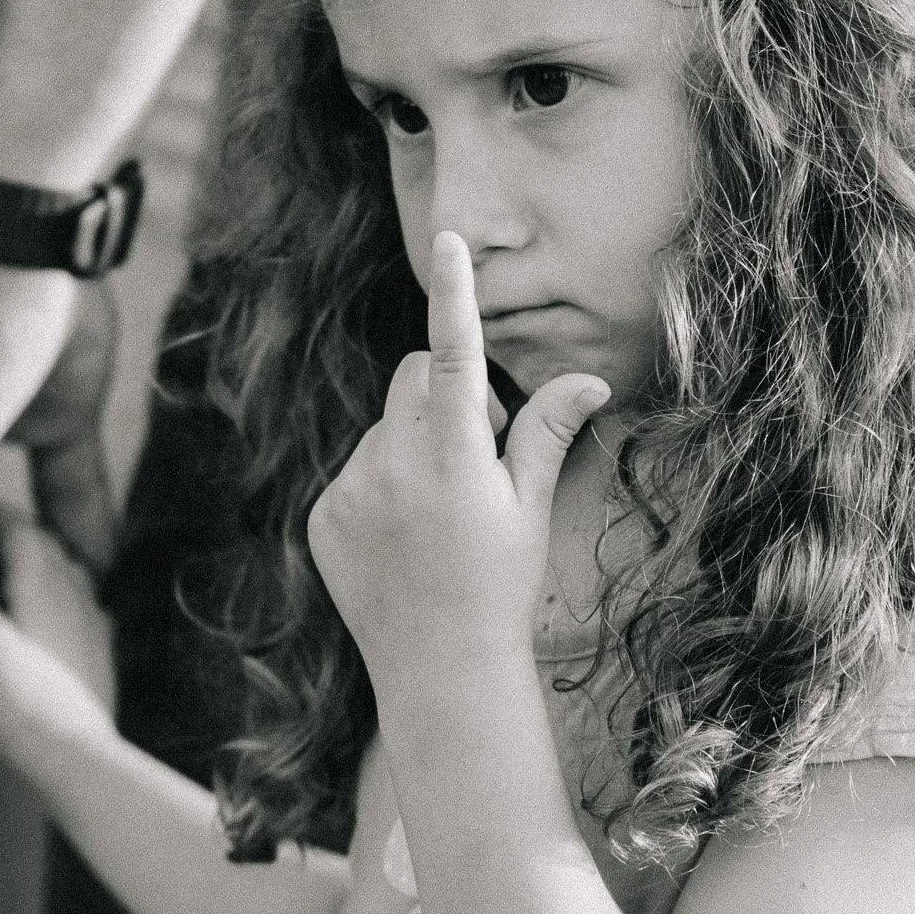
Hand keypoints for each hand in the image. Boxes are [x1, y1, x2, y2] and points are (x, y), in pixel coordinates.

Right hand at [0, 508, 114, 773]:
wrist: (83, 758)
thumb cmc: (28, 702)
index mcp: (47, 574)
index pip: (11, 520)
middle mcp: (75, 586)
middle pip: (33, 543)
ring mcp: (89, 617)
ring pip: (51, 574)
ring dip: (15, 570)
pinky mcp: (94, 648)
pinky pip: (62, 607)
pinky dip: (33, 602)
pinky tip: (16, 623)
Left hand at [307, 231, 608, 699]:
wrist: (439, 671)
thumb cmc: (499, 588)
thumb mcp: (530, 510)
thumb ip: (547, 434)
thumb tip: (591, 382)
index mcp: (455, 459)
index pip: (455, 355)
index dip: (456, 295)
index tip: (450, 242)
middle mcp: (394, 466)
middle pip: (413, 379)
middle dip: (445, 396)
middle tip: (477, 461)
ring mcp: (351, 490)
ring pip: (385, 428)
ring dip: (412, 447)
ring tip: (438, 518)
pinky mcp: (324, 515)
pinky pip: (356, 469)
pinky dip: (381, 486)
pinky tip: (404, 540)